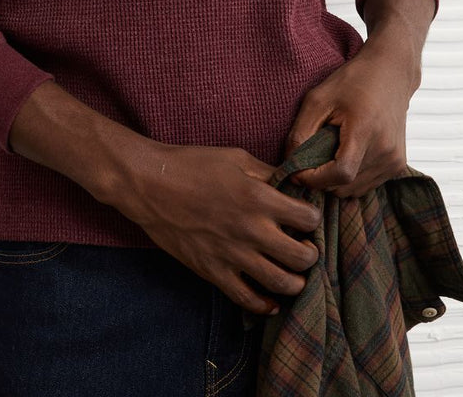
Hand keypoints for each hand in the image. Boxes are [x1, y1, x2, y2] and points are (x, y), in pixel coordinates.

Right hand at [115, 142, 321, 316]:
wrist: (150, 185)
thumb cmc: (192, 164)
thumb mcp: (235, 158)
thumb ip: (268, 173)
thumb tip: (293, 183)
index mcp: (259, 198)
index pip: (308, 218)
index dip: (312, 217)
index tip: (306, 217)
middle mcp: (251, 230)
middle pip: (301, 257)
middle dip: (310, 253)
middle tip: (305, 247)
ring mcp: (232, 255)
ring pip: (281, 284)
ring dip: (296, 281)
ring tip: (293, 273)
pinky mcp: (213, 272)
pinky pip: (247, 299)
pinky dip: (265, 304)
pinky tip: (271, 300)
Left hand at [282, 40, 418, 196]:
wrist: (390, 73)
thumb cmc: (352, 82)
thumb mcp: (318, 99)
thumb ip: (300, 133)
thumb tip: (290, 165)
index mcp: (366, 130)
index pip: (340, 174)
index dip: (315, 179)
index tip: (297, 170)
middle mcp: (385, 150)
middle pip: (345, 186)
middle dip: (321, 179)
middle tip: (311, 157)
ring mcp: (394, 160)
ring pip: (354, 190)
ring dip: (335, 180)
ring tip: (329, 152)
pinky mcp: (398, 166)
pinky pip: (366, 185)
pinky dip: (351, 178)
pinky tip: (345, 154)